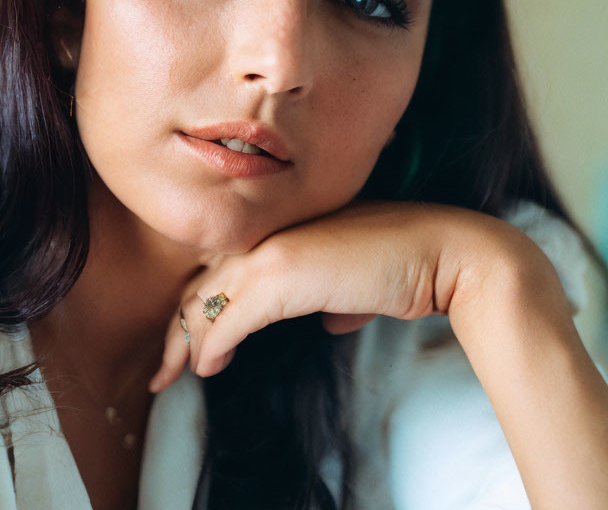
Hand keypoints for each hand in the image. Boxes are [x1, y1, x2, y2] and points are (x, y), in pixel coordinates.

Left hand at [147, 200, 557, 392]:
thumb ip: (335, 295)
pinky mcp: (281, 271)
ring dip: (185, 343)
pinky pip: (229, 316)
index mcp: (284, 229)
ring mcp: (272, 249)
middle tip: (164, 371)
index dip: (198, 308)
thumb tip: (331, 320)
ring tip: (175, 377)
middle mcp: (269, 233)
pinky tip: (208, 369)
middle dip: (177, 330)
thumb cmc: (405, 265)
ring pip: (204, 301)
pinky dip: (212, 345)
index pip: (221, 270)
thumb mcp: (356, 279)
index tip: (190, 346)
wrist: (443, 253)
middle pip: (200, 285)